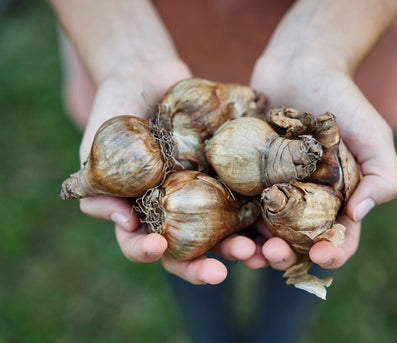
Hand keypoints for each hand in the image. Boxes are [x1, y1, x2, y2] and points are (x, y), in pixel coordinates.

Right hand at [78, 64, 263, 284]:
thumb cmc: (114, 111)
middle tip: (220, 272)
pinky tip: (273, 221)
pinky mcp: (227, 174)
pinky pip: (245, 197)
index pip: (143, 243)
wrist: (147, 75)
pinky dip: (260, 213)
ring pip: (224, 232)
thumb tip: (122, 222)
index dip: (147, 251)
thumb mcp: (96, 147)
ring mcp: (203, 192)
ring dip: (241, 247)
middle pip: (189, 249)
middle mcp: (175, 209)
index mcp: (143, 211)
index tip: (157, 247)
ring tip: (258, 253)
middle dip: (203, 265)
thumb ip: (98, 185)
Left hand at [250, 55, 396, 269]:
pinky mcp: (244, 175)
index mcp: (336, 200)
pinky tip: (224, 225)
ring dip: (253, 247)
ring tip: (245, 250)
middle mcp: (302, 201)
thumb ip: (383, 175)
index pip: (338, 238)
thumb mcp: (374, 134)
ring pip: (260, 230)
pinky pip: (236, 202)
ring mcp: (271, 189)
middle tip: (274, 254)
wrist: (300, 65)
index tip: (323, 256)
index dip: (333, 253)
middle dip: (285, 255)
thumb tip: (359, 214)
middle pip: (293, 242)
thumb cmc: (343, 100)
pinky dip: (230, 219)